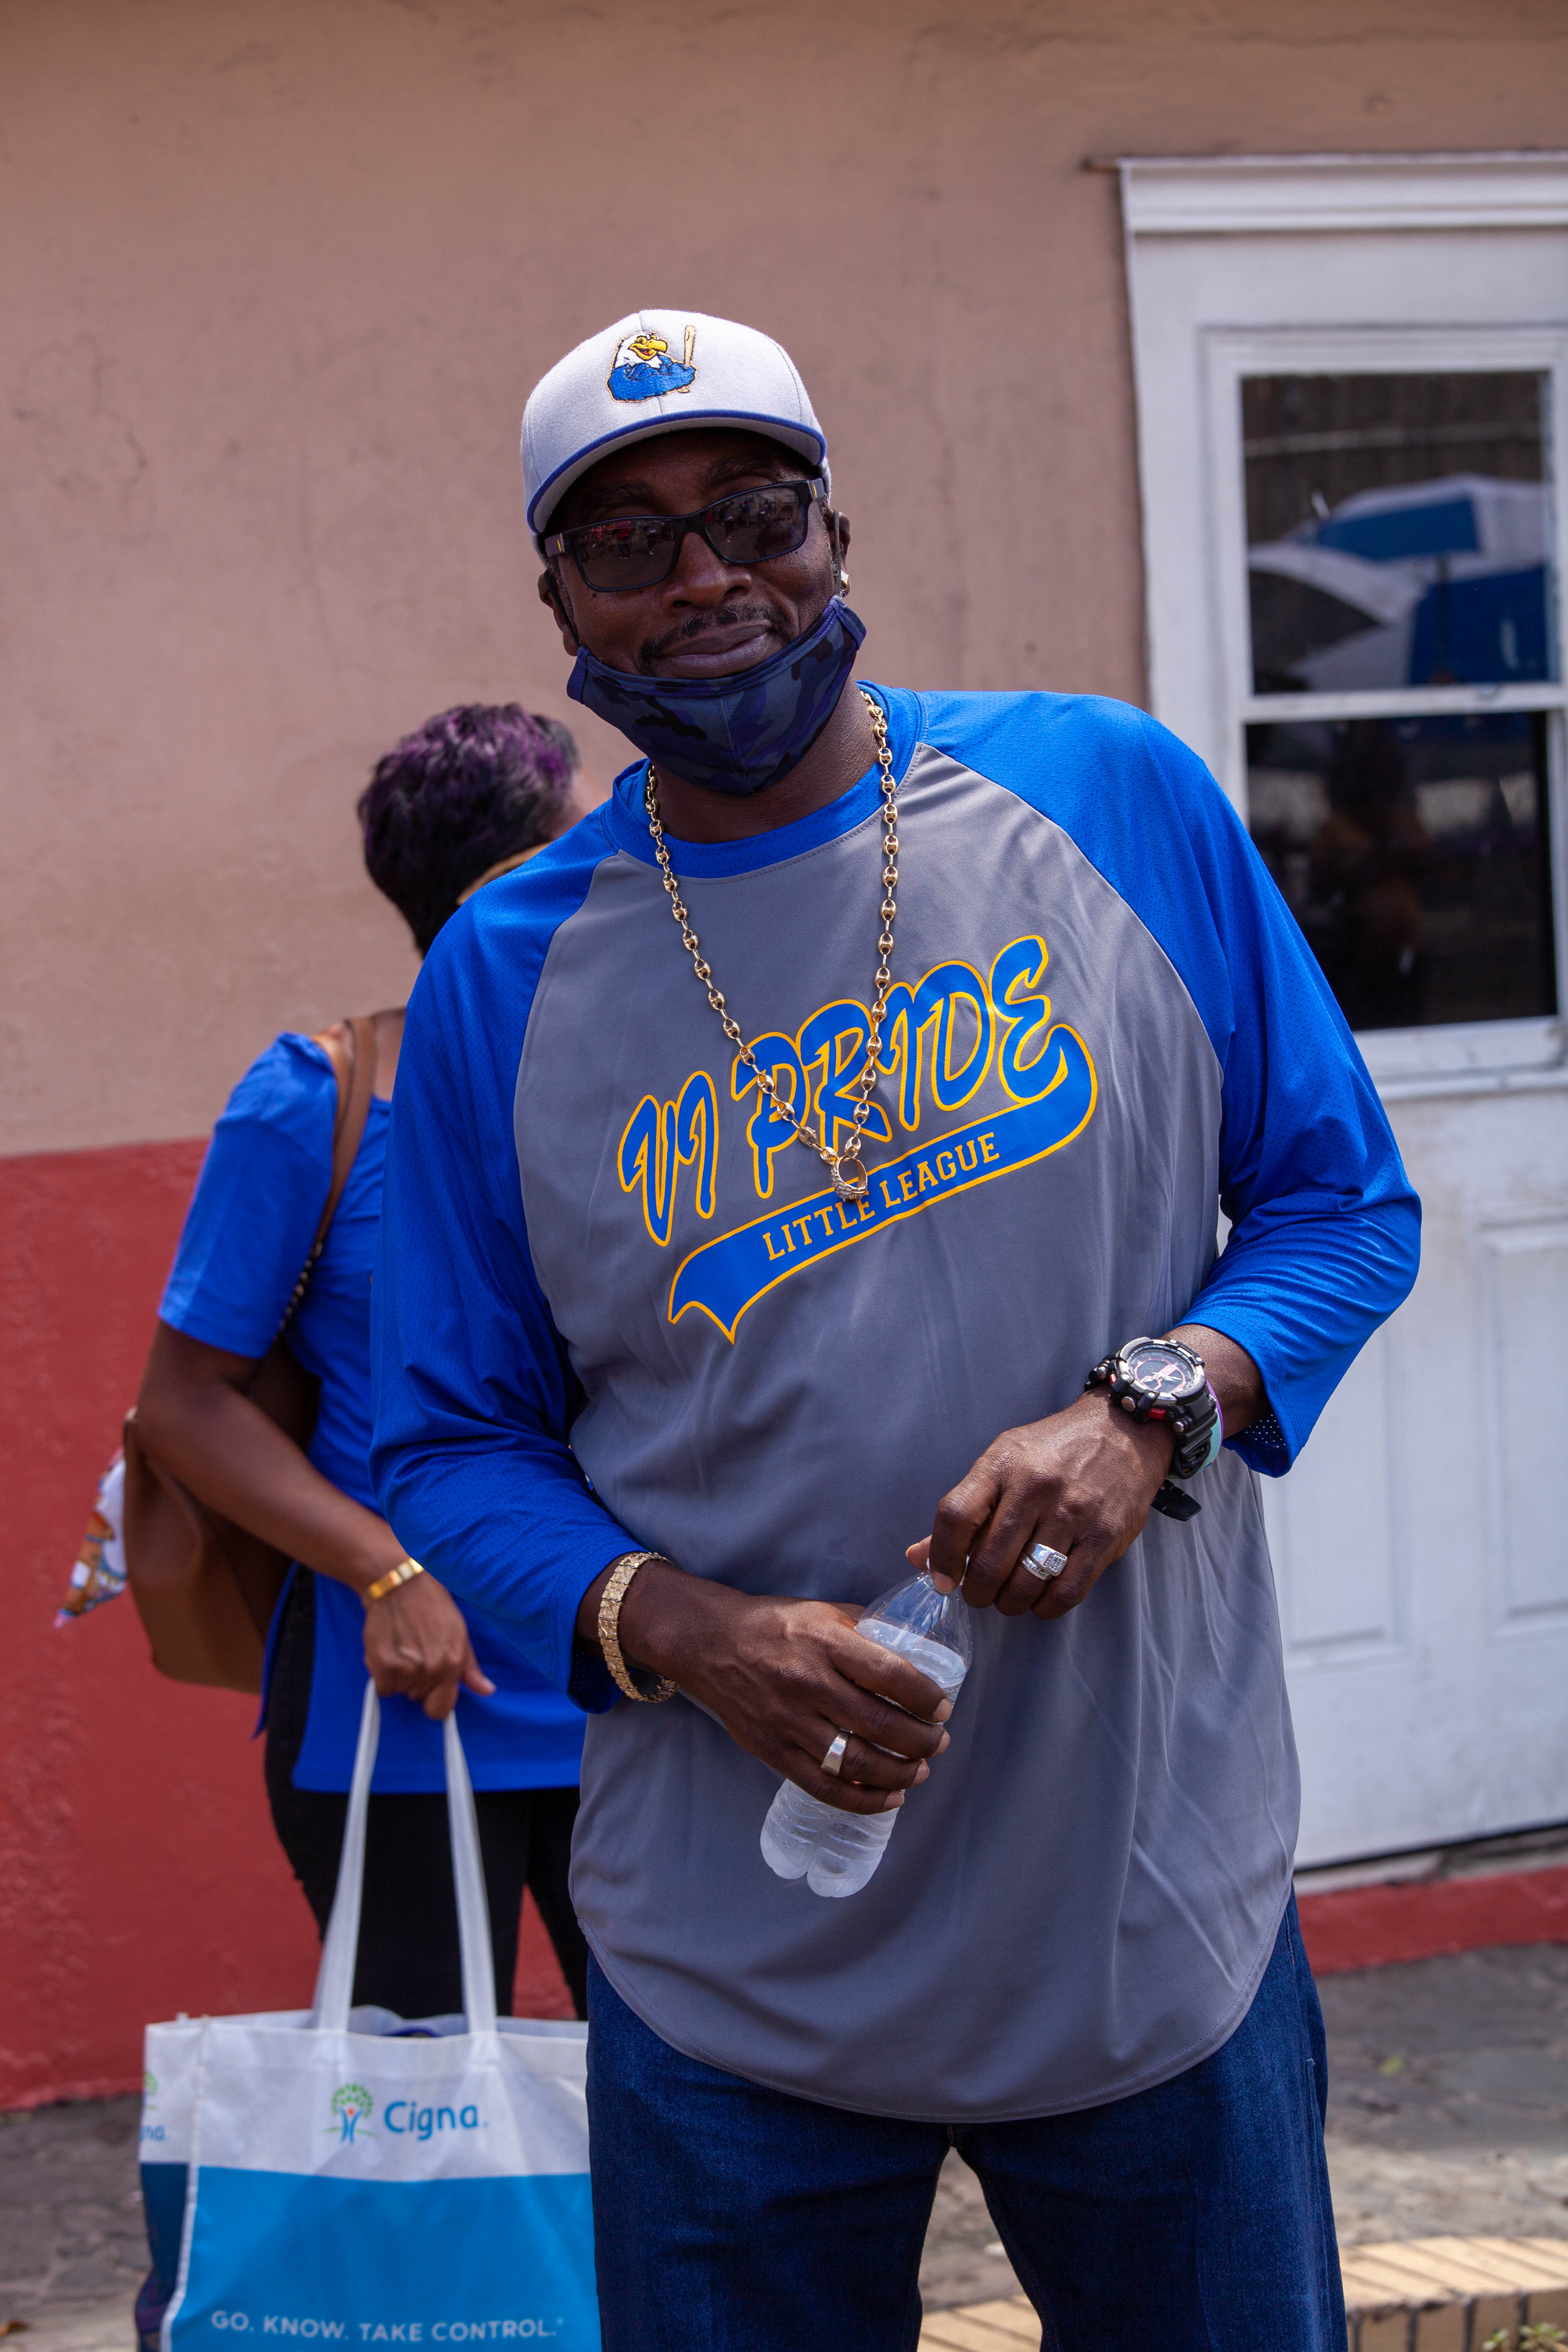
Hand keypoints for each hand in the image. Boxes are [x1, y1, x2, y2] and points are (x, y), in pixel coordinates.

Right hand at [363, 1571, 495, 1718]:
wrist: (400, 1584)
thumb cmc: (432, 1605)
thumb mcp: (459, 1633)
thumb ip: (470, 1668)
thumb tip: (487, 1691)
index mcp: (452, 1664)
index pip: (441, 1710)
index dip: (433, 1700)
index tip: (429, 1688)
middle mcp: (431, 1669)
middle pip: (417, 1698)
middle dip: (415, 1680)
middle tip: (414, 1652)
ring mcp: (406, 1668)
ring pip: (399, 1690)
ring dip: (398, 1675)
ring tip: (402, 1646)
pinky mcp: (382, 1664)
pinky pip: (381, 1686)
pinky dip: (381, 1673)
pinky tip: (389, 1650)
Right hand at [596, 1569, 953, 1816]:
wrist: (710, 1643)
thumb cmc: (775, 1625)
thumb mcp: (824, 1612)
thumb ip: (867, 1632)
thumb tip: (916, 1652)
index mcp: (826, 1643)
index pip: (890, 1675)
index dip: (926, 1698)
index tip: (943, 1708)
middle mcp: (808, 1683)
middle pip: (879, 1724)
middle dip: (921, 1740)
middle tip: (939, 1741)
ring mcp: (788, 1722)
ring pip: (856, 1763)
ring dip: (899, 1774)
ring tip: (919, 1770)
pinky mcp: (772, 1750)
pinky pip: (824, 1786)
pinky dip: (863, 1800)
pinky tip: (890, 1799)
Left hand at [908, 1390, 1174, 1620]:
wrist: (1122, 1430)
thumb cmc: (1053, 1451)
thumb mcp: (1002, 1462)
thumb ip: (963, 1511)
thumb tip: (917, 1558)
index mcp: (1002, 1465)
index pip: (956, 1516)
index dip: (942, 1557)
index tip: (943, 1580)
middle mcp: (1036, 1487)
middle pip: (990, 1561)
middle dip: (977, 1592)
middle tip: (980, 1594)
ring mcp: (1073, 1513)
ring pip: (1026, 1583)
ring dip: (1010, 1603)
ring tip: (1009, 1597)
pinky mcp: (1105, 1537)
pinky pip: (1066, 1592)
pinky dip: (1046, 1607)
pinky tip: (1040, 1599)